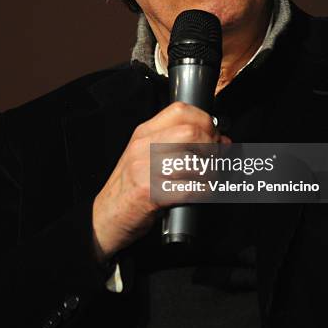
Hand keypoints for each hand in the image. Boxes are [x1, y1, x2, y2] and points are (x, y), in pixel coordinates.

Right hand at [92, 102, 229, 260]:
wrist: (104, 217)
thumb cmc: (130, 187)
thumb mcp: (148, 156)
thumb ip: (181, 145)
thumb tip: (222, 140)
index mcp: (144, 134)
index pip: (180, 110)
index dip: (204, 120)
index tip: (213, 135)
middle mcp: (144, 147)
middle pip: (191, 133)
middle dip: (211, 146)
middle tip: (214, 159)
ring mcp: (146, 170)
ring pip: (195, 162)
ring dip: (210, 173)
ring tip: (207, 179)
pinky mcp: (152, 194)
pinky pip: (191, 189)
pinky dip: (204, 192)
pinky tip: (199, 193)